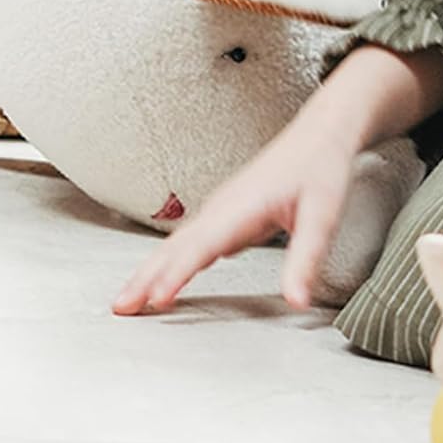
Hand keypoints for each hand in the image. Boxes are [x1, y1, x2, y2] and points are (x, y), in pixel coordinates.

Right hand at [111, 44, 442, 315]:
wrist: (317, 136)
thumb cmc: (319, 171)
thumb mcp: (322, 217)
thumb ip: (305, 260)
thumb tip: (296, 302)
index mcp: (240, 208)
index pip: (202, 247)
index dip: (178, 273)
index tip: (158, 297)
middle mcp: (219, 209)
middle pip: (173, 248)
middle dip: (144, 277)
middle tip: (120, 306)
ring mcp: (217, 211)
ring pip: (174, 246)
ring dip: (148, 272)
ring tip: (128, 299)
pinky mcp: (221, 216)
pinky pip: (186, 244)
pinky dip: (166, 263)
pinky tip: (157, 280)